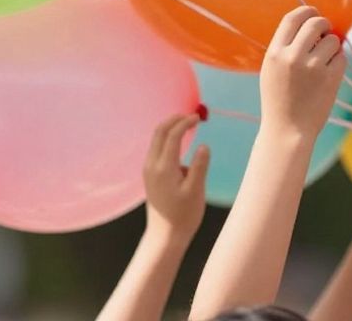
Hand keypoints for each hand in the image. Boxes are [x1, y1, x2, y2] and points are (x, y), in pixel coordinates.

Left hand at [143, 113, 209, 243]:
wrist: (164, 236)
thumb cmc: (183, 216)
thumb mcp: (196, 191)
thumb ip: (199, 166)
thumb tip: (203, 146)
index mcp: (163, 168)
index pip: (173, 135)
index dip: (186, 122)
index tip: (199, 118)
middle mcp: (151, 165)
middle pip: (159, 132)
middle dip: (174, 120)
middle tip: (192, 115)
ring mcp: (148, 170)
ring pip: (156, 139)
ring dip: (170, 129)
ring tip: (188, 126)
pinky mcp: (150, 175)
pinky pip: (157, 149)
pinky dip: (168, 140)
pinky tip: (181, 145)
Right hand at [260, 6, 346, 139]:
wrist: (287, 130)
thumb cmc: (279, 100)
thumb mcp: (271, 70)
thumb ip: (285, 47)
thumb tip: (309, 24)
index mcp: (274, 53)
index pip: (292, 18)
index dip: (306, 11)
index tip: (313, 13)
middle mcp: (292, 57)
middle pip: (316, 23)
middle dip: (324, 25)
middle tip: (325, 33)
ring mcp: (312, 68)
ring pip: (333, 40)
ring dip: (332, 46)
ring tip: (324, 61)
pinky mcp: (330, 79)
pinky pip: (342, 57)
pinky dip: (339, 61)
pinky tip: (330, 73)